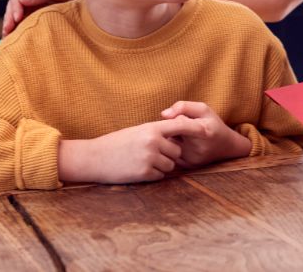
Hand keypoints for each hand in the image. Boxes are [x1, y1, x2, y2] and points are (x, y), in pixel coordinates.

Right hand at [3, 0, 81, 35]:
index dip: (15, 5)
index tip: (17, 17)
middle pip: (13, 3)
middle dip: (10, 17)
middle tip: (8, 30)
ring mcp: (26, 0)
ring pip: (13, 12)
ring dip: (10, 24)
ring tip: (8, 36)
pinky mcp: (28, 10)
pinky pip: (19, 19)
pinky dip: (15, 27)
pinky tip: (13, 36)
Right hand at [58, 118, 205, 183]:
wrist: (94, 157)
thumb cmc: (115, 143)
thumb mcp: (137, 131)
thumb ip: (155, 132)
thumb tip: (174, 133)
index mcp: (151, 128)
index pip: (180, 125)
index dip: (195, 128)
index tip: (208, 130)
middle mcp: (153, 141)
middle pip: (177, 151)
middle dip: (170, 155)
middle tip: (154, 156)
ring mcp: (149, 157)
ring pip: (170, 166)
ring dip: (162, 166)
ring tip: (143, 162)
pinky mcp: (144, 173)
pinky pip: (160, 176)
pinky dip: (153, 175)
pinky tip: (139, 170)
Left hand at [161, 101, 251, 166]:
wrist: (226, 146)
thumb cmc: (213, 124)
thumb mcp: (203, 109)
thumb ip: (183, 107)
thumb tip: (163, 114)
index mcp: (203, 131)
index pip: (179, 121)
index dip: (178, 117)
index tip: (183, 117)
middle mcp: (197, 148)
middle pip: (172, 133)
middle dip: (174, 128)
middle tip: (182, 127)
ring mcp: (191, 159)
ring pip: (169, 144)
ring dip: (172, 138)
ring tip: (184, 136)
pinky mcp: (187, 166)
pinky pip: (171, 153)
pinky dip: (173, 147)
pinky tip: (184, 144)